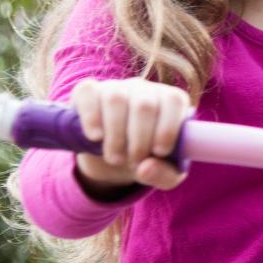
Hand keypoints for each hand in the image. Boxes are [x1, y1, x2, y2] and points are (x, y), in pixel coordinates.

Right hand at [69, 78, 190, 194]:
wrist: (114, 158)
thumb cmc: (147, 161)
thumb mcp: (163, 175)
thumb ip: (164, 175)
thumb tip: (145, 168)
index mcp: (170, 102)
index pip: (174, 101)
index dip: (168, 127)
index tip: (159, 152)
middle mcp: (145, 89)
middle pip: (144, 105)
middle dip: (139, 139)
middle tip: (134, 162)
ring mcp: (116, 87)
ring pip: (116, 99)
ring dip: (115, 134)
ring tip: (115, 158)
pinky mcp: (89, 92)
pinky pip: (88, 92)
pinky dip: (91, 116)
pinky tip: (95, 136)